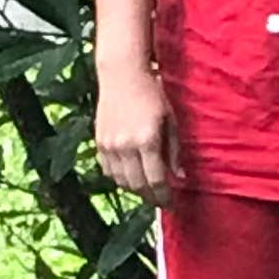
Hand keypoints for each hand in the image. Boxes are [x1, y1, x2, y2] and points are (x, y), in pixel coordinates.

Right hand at [95, 62, 173, 195]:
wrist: (122, 74)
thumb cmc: (152, 95)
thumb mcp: (170, 122)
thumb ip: (174, 152)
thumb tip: (180, 178)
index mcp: (146, 141)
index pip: (156, 181)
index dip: (165, 197)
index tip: (172, 204)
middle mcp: (125, 146)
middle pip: (138, 186)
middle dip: (151, 197)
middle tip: (161, 201)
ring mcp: (109, 145)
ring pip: (121, 181)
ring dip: (136, 190)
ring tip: (148, 190)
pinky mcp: (98, 142)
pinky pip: (108, 170)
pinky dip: (120, 179)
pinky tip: (131, 177)